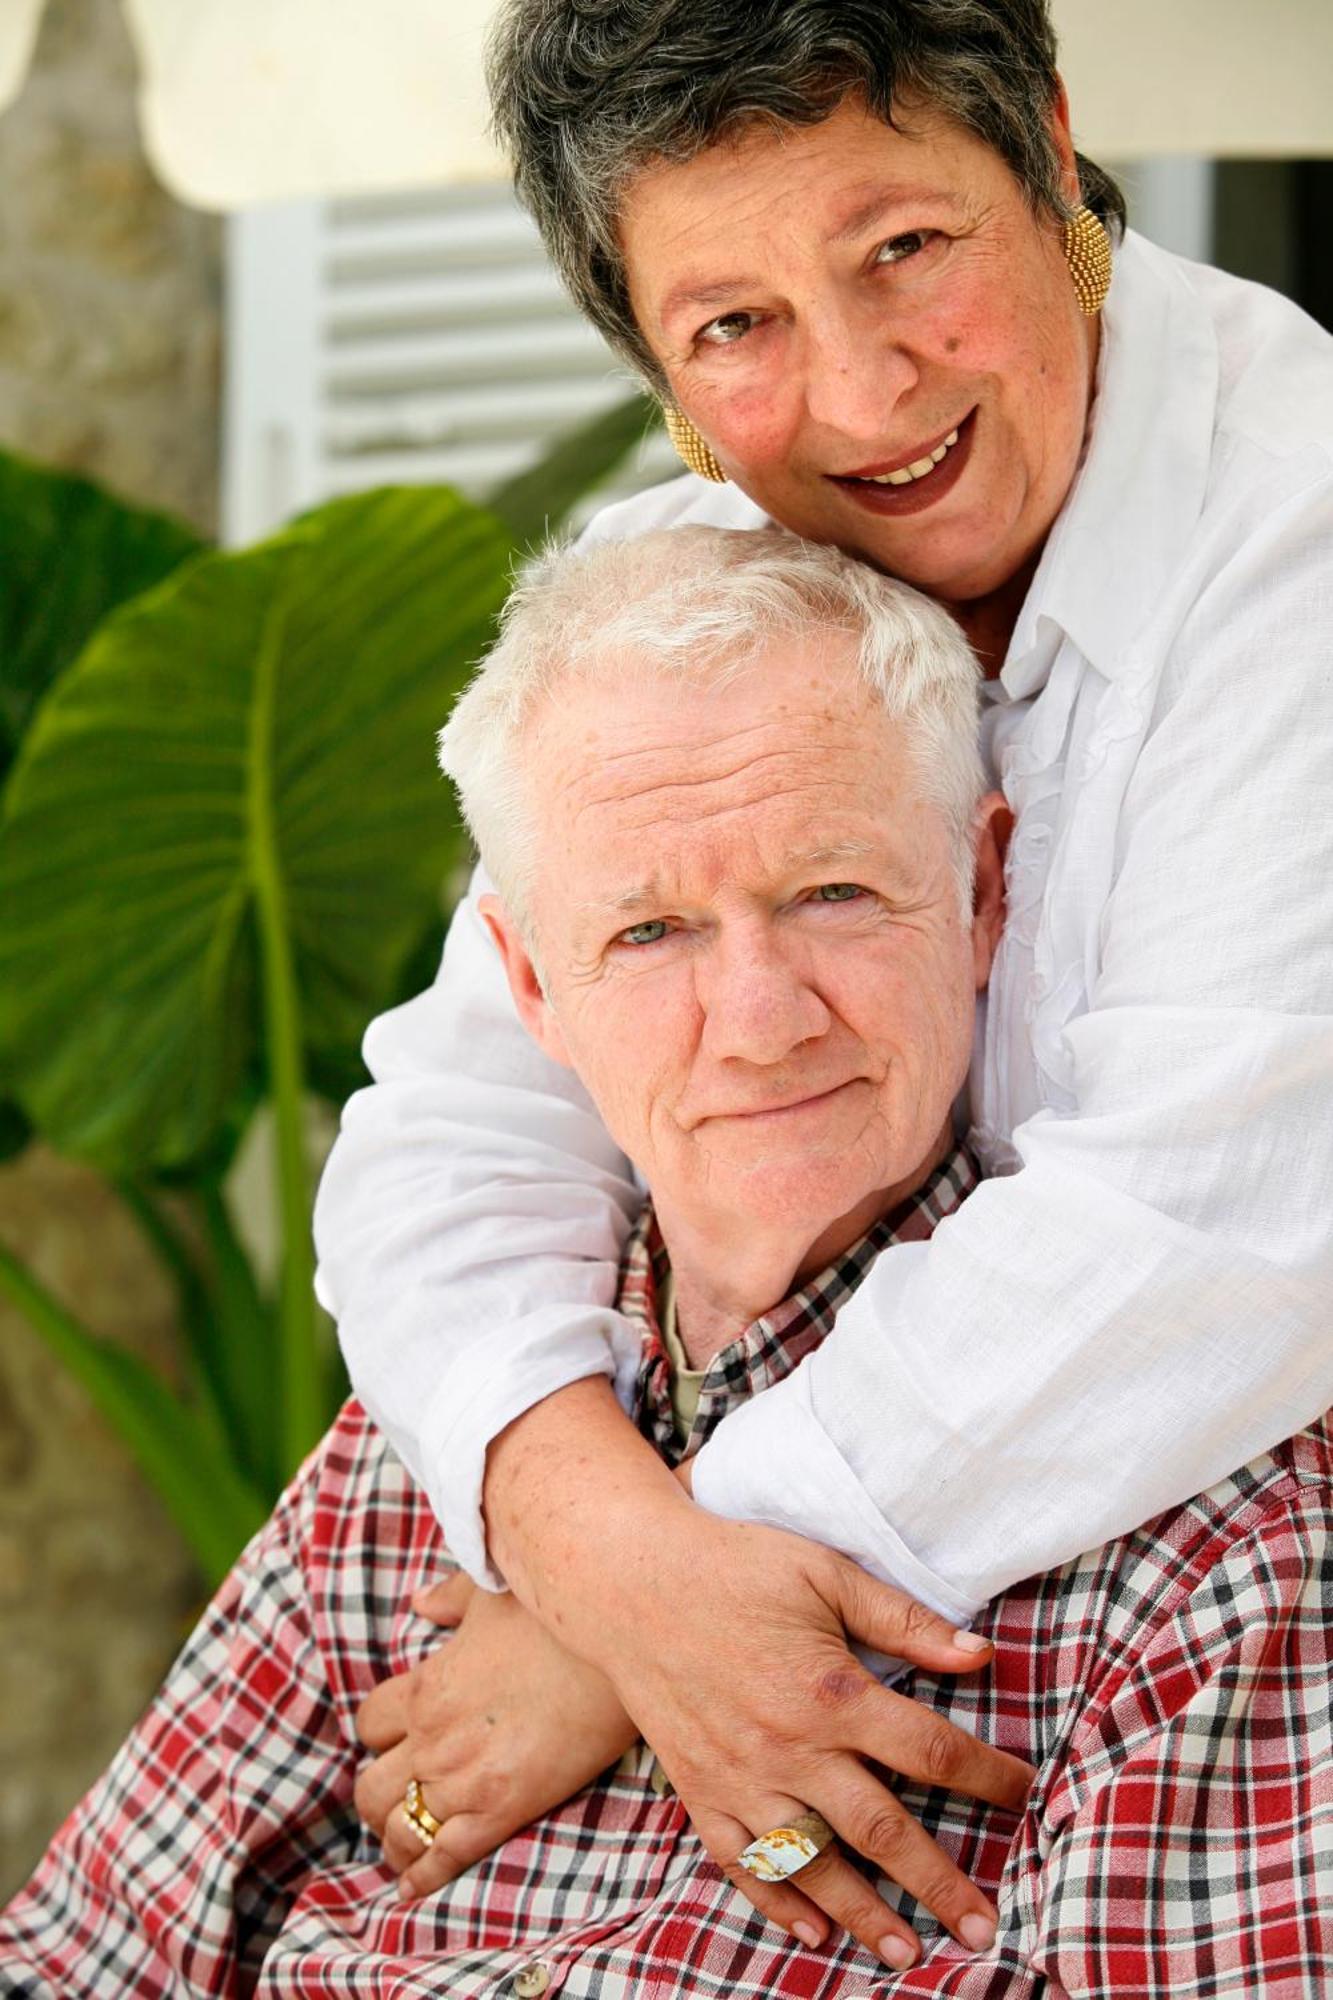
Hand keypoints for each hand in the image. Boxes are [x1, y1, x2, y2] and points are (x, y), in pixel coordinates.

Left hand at [354, 1572, 639, 1899]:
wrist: (610, 1649)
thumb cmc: (552, 1617)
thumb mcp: (490, 1592)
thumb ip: (448, 1598)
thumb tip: (420, 1602)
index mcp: (426, 1687)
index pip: (370, 1723)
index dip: (378, 1734)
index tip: (394, 1740)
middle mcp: (433, 1739)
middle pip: (371, 1786)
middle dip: (377, 1796)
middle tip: (396, 1797)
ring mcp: (463, 1780)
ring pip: (400, 1828)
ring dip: (395, 1838)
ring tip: (404, 1844)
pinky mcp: (500, 1811)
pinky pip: (444, 1857)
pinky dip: (422, 1877)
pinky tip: (412, 1888)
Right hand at [482, 1378, 1033, 1970]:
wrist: (628, 1582)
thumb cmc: (734, 1565)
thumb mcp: (825, 1573)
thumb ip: (903, 1619)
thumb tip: (981, 1654)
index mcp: (833, 1691)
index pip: (931, 1750)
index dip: (987, 1778)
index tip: (1024, 1795)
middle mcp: (792, 1747)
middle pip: (882, 1830)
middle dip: (939, 1883)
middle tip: (982, 1930)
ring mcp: (741, 1777)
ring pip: (814, 1864)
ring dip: (864, 1915)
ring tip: (906, 1954)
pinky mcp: (700, 1789)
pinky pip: (744, 1862)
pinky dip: (778, 1901)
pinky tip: (811, 1932)